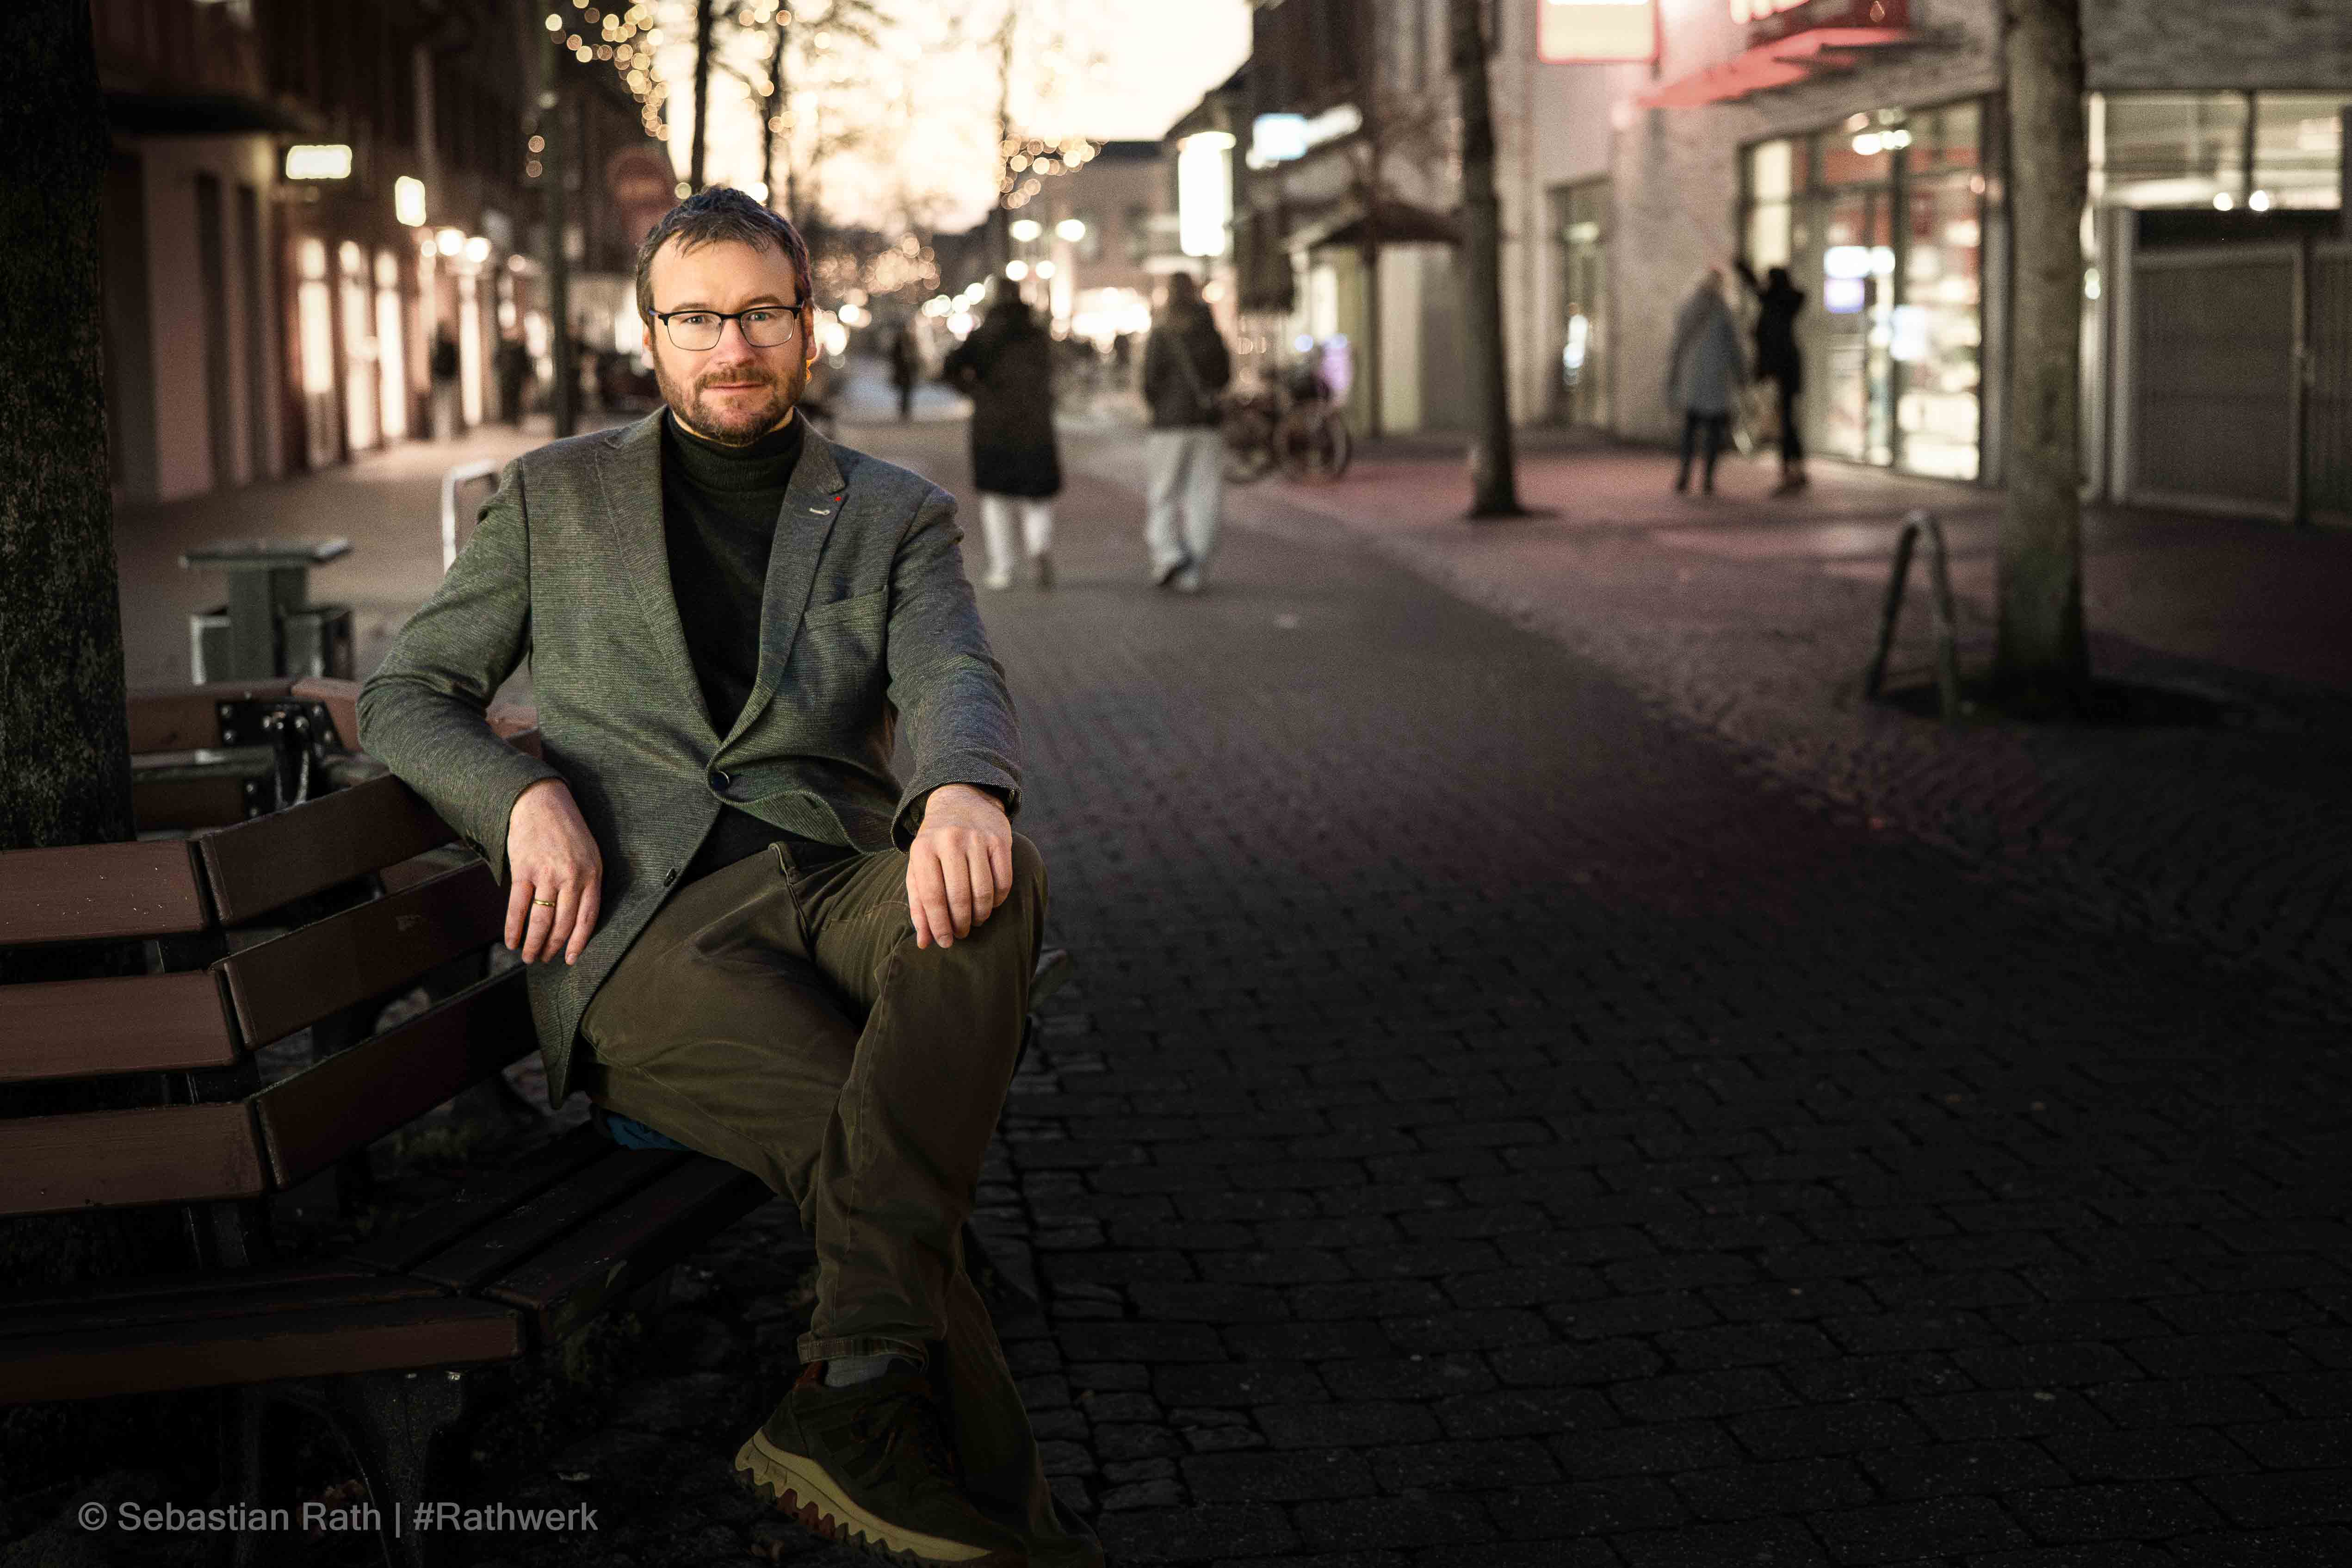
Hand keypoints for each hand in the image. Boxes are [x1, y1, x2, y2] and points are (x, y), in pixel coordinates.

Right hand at [504, 778, 603, 964]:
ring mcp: (548, 874)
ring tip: (528, 956)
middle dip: (553, 947)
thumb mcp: (589, 854)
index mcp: (592, 874)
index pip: (588, 918)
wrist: (540, 801)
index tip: (571, 959)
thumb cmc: (566, 829)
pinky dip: (514, 928)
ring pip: (541, 920)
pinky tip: (512, 941)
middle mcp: (572, 877)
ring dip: (534, 943)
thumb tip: (575, 916)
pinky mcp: (524, 870)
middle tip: (544, 959)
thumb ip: (585, 883)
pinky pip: (518, 907)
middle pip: (563, 923)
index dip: (579, 942)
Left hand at [906, 783, 1011, 950]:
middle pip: (959, 897)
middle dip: (961, 924)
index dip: (938, 925)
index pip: (932, 896)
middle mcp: (950, 840)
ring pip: (983, 892)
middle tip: (961, 933)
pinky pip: (1003, 881)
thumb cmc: (934, 843)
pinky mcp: (1000, 839)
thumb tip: (924, 943)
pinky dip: (997, 900)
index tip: (944, 942)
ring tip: (975, 920)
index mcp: (923, 848)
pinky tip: (990, 903)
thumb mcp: (918, 868)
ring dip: (980, 915)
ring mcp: (977, 838)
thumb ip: (918, 904)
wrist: (960, 800)